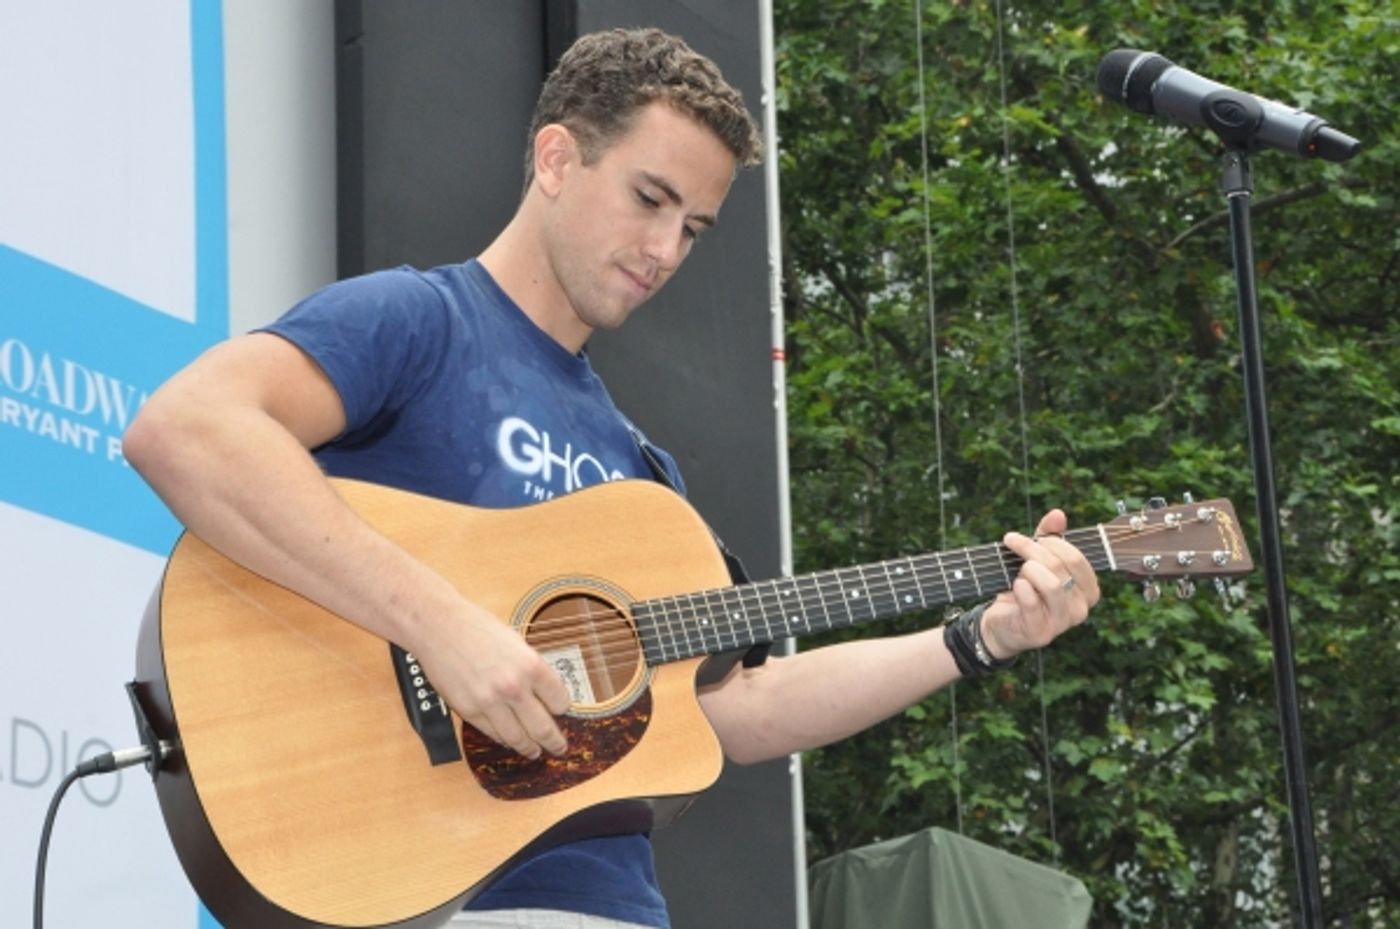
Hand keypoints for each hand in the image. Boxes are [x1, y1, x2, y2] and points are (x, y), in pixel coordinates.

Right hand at [413, 600, 572, 759]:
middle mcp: (513, 687)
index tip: (562, 712)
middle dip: (554, 741)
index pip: (559, 701)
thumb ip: (530, 669)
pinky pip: (493, 733)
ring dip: (530, 748)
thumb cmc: (476, 627)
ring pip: (518, 738)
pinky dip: (504, 740)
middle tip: (560, 747)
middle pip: (543, 727)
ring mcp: (490, 703)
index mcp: (531, 665)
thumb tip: (544, 693)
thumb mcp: (516, 642)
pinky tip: (510, 741)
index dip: (563, 708)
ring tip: (535, 751)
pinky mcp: (468, 711)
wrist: (439, 627)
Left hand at [980, 509, 1098, 658]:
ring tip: (1017, 572)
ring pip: (1050, 583)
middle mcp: (1081, 608)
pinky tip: (1014, 588)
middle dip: (1031, 550)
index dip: (1050, 542)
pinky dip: (1019, 587)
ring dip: (1026, 570)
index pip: (1076, 557)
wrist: (1002, 624)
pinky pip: (1030, 600)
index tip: (1029, 538)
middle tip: (1013, 545)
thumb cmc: (1025, 590)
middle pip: (1059, 566)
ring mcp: (1062, 623)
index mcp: (1088, 590)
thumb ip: (1049, 537)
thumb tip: (1058, 514)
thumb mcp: (1037, 561)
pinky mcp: (1041, 632)